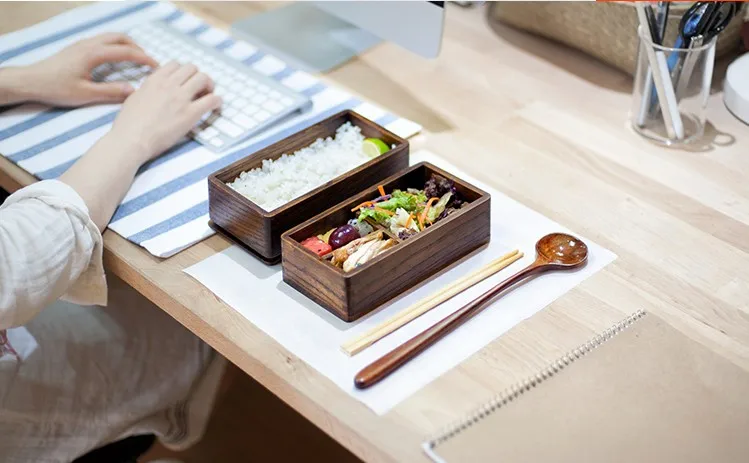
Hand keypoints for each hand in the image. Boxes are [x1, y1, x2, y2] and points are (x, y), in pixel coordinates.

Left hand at [21, 33, 157, 105]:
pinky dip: (115, 46)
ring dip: (126, 45)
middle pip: (120, 38)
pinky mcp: (77, 48)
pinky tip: (116, 60)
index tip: (156, 66)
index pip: (126, 52)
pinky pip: (102, 41)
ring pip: (110, 37)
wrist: (31, 81)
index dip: (144, 58)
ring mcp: (82, 44)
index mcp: (93, 54)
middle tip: (148, 61)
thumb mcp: (86, 94)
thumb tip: (133, 91)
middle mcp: (89, 44)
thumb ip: (111, 92)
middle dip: (137, 47)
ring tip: (135, 59)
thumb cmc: (57, 88)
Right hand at [108, 61, 221, 161]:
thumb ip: (147, 90)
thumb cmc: (129, 124)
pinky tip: (216, 106)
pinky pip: (211, 100)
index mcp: (154, 81)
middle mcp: (168, 85)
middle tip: (200, 88)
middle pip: (192, 68)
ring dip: (209, 85)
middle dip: (197, 76)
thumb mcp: (134, 98)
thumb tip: (152, 90)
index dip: (183, 73)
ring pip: (203, 78)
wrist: (131, 140)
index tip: (185, 82)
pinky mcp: (190, 114)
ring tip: (208, 95)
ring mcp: (180, 98)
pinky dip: (217, 100)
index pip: (175, 65)